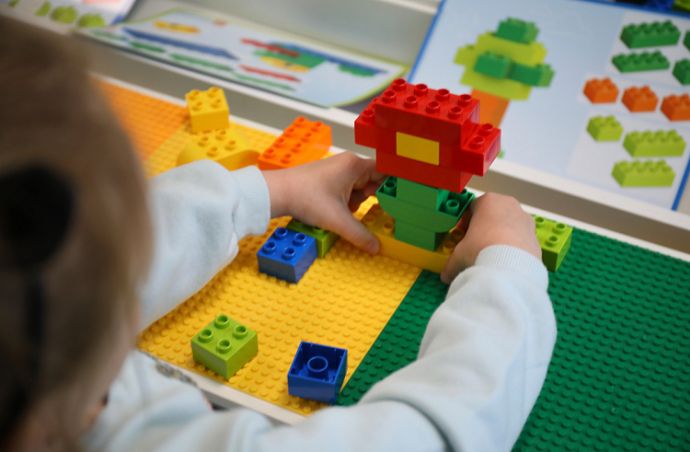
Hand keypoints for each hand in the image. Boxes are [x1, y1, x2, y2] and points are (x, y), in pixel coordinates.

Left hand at [262, 153, 385, 253]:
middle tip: (374, 214)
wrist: (276, 193)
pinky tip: (337, 213)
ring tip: (344, 214)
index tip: (401, 200)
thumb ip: (360, 235)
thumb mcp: (337, 220)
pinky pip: (345, 191)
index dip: (393, 186)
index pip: (385, 172)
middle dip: (370, 200)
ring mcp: (336, 171)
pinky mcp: (326, 180)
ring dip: (355, 204)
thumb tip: (376, 246)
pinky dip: (344, 204)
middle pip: (372, 183)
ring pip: (357, 189)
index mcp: (355, 165)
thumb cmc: (305, 197)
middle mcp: (347, 164)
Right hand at [441, 193, 540, 283]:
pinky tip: (505, 264)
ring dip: (500, 239)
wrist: (510, 267)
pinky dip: (513, 251)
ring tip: (491, 258)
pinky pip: (521, 242)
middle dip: (484, 230)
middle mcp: (510, 205)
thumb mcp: (458, 254)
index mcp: (488, 200)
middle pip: (493, 215)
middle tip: (475, 247)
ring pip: (509, 228)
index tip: (462, 237)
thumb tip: (446, 275)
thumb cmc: (482, 249)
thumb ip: (451, 262)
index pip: (472, 207)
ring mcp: (526, 221)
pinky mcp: (536, 238)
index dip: (465, 223)